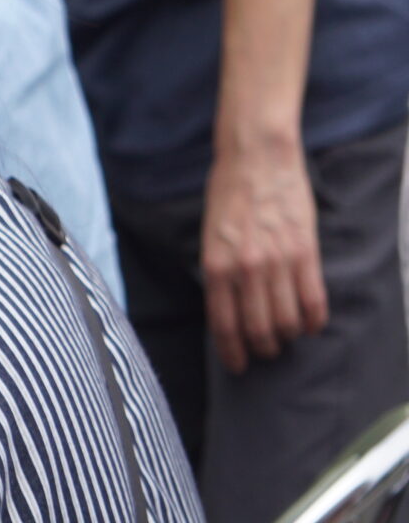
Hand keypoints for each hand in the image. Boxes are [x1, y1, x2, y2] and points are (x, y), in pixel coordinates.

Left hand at [202, 133, 328, 374]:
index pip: (223, 324)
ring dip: (287, 337)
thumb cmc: (228, 192)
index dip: (232, 351)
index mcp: (215, 265)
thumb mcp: (209, 234)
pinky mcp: (305, 253)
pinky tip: (310, 325)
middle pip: (257, 329)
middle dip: (262, 349)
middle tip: (265, 353)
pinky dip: (313, 320)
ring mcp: (277, 262)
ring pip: (286, 320)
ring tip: (286, 338)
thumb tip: (226, 305)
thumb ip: (219, 270)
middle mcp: (245, 269)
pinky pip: (313, 300)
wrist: (256, 157)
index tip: (237, 366)